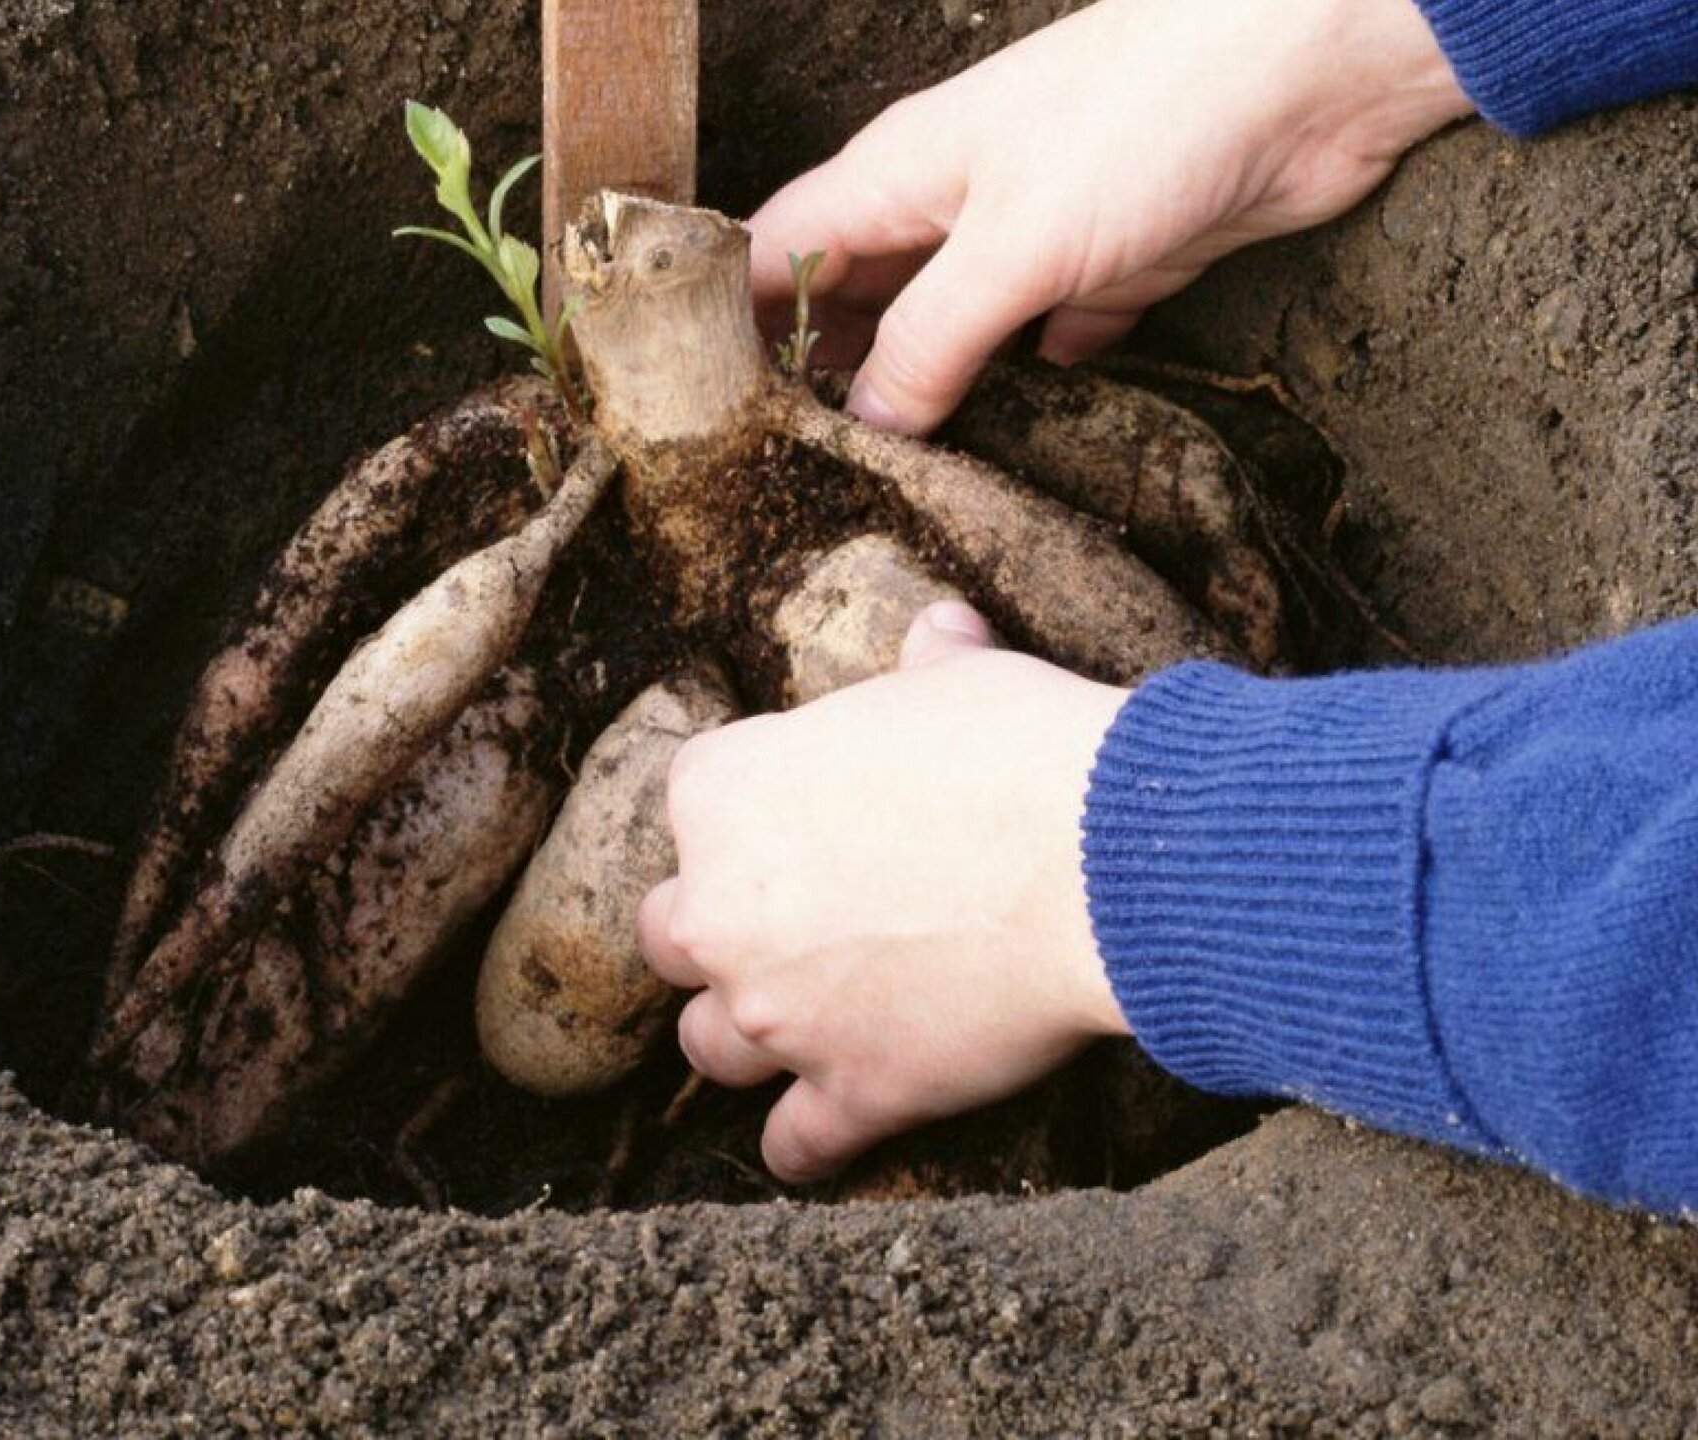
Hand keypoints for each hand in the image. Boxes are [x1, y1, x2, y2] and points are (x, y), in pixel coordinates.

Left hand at [636, 601, 1130, 1182]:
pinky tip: (814, 1139)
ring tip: (787, 1023)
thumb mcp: (956, 679)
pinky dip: (801, 1144)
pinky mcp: (853, 1089)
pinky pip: (794, 1143)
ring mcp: (778, 1010)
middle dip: (716, 929)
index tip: (797, 816)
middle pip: (672, 931)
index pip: (694, 797)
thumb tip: (942, 626)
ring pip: (710, 1043)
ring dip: (743, 1034)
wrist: (1099, 860)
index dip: (748, 809)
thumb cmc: (1017, 748)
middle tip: (778, 923)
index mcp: (726, 789)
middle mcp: (723, 906)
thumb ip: (926, 661)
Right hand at [750, 0, 1469, 432]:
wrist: (1316, 71)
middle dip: (821, 376)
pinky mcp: (1110, 263)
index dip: (724, 323)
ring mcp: (1033, 231)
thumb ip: (931, 339)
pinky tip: (1013, 449)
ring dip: (924, 393)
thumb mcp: (1015, 243)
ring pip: (948, 326)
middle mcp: (951, 199)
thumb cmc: (1148, 117)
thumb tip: (866, 424)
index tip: (697, 414)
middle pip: (854, 297)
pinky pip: (1044, 337)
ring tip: (887, 485)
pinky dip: (1026, 387)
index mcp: (898, 172)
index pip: (773, 251)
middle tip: (791, 476)